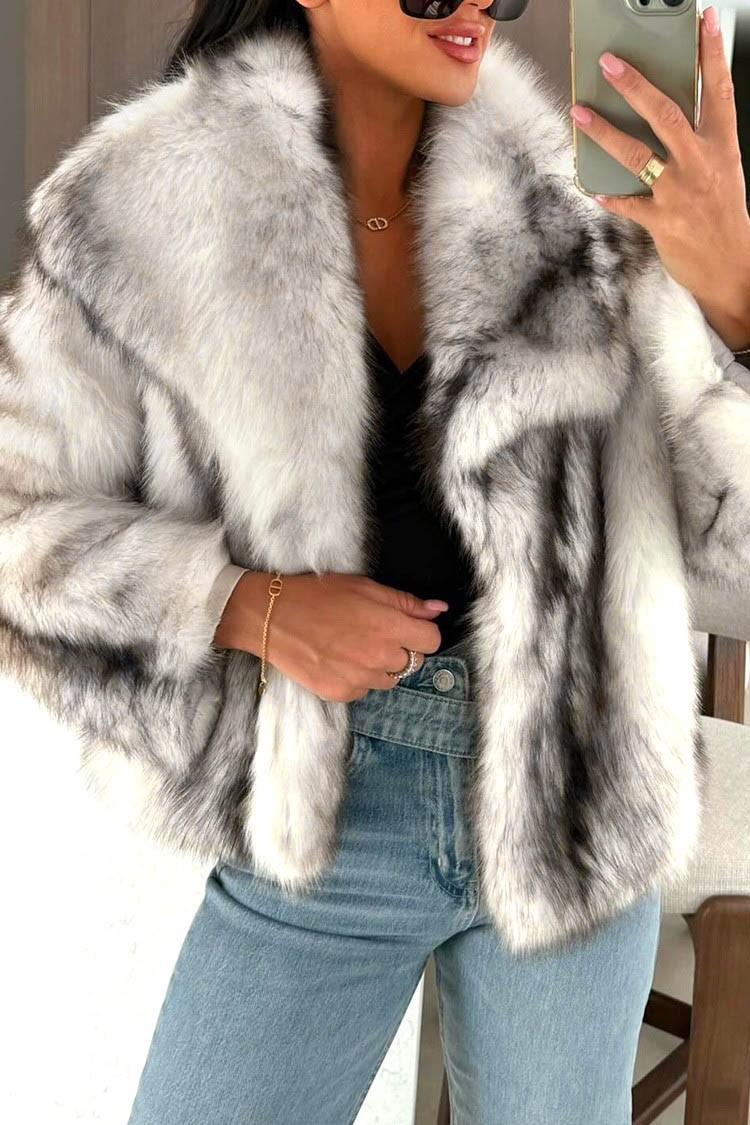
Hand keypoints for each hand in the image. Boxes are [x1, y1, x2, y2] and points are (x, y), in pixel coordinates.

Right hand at [223, 571, 446, 701]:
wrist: (271, 616)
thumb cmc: (316, 595)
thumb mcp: (363, 587)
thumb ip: (405, 602)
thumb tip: (439, 609)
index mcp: (389, 626)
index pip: (432, 641)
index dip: (420, 632)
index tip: (405, 627)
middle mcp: (379, 656)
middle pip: (413, 662)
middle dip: (400, 649)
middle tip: (372, 633)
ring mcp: (360, 678)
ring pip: (390, 680)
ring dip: (379, 666)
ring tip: (352, 646)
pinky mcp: (341, 693)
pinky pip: (364, 690)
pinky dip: (356, 678)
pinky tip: (336, 659)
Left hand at [569, 4, 749, 349]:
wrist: (733, 269)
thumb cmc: (725, 218)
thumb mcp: (724, 171)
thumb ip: (700, 143)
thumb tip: (666, 117)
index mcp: (722, 147)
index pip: (718, 91)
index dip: (712, 54)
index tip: (706, 20)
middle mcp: (701, 164)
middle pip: (666, 114)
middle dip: (636, 86)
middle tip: (609, 63)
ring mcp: (680, 193)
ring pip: (638, 154)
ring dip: (604, 132)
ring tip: (579, 113)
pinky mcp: (663, 222)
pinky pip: (628, 204)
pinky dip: (609, 195)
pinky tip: (592, 187)